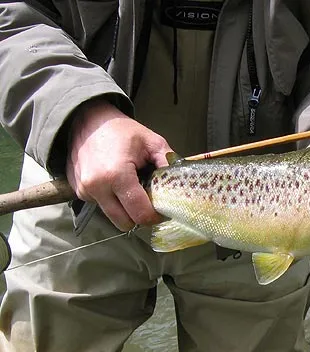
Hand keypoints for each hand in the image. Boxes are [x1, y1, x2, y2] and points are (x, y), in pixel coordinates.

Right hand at [67, 99, 170, 230]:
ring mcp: (84, 191)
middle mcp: (96, 187)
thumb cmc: (120, 129)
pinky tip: (115, 183)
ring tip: (131, 188)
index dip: (155, 216)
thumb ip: (168, 164)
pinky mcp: (78, 191)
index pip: (140, 214)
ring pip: (112, 216)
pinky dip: (112, 200)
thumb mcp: (152, 142)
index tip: (162, 210)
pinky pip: (101, 206)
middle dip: (139, 217)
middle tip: (149, 202)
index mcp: (116, 175)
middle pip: (125, 223)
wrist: (86, 119)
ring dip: (125, 209)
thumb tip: (180, 186)